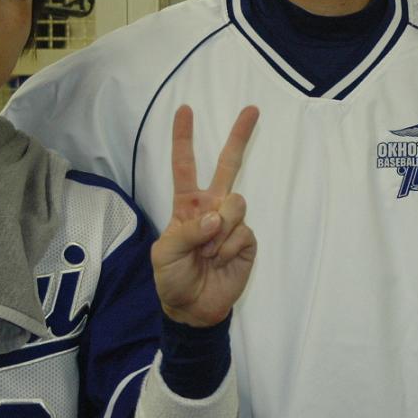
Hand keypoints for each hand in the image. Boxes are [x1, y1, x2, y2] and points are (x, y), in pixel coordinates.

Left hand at [152, 105, 259, 326]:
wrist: (193, 308)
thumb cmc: (173, 277)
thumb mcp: (165, 254)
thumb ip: (186, 232)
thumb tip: (215, 218)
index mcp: (187, 204)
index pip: (184, 165)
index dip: (183, 138)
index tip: (185, 110)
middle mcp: (212, 206)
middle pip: (228, 164)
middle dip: (240, 136)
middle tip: (252, 109)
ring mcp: (231, 222)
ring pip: (236, 203)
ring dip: (219, 231)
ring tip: (206, 253)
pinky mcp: (247, 240)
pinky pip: (242, 232)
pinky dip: (227, 248)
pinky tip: (219, 261)